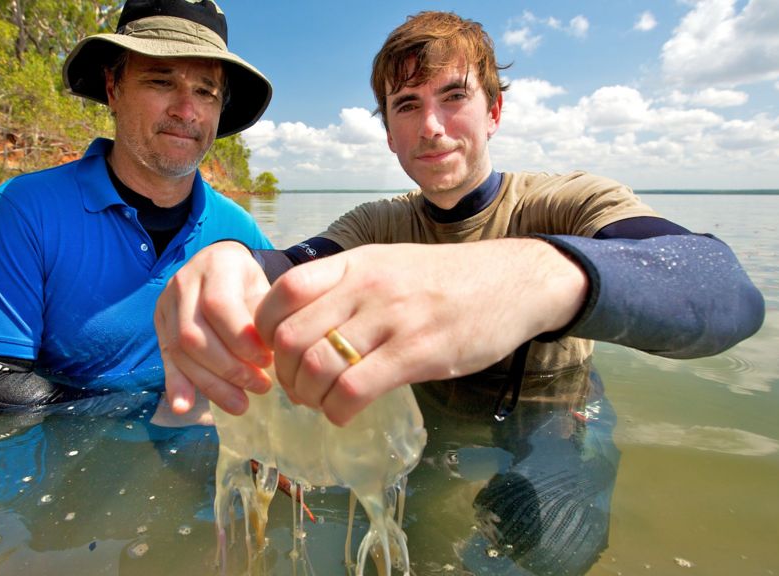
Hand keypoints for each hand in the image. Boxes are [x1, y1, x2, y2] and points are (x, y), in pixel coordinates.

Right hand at [155, 241, 272, 415]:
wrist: (222, 264)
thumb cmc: (249, 282)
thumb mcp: (263, 287)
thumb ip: (264, 316)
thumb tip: (276, 359)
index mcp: (215, 265)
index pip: (219, 306)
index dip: (241, 340)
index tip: (267, 361)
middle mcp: (184, 281)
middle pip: (194, 334)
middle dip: (229, 368)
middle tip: (260, 387)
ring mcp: (167, 303)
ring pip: (179, 351)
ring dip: (211, 384)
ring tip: (241, 403)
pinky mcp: (160, 325)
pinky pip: (166, 359)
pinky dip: (176, 385)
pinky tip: (184, 407)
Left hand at [254, 238, 586, 425]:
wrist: (513, 281)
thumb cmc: (445, 279)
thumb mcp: (388, 264)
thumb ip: (345, 286)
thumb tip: (298, 322)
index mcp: (355, 263)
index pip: (283, 291)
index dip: (264, 329)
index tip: (275, 351)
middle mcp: (367, 287)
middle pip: (290, 336)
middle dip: (284, 373)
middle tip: (298, 387)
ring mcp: (393, 319)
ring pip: (318, 366)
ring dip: (309, 396)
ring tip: (321, 402)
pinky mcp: (418, 353)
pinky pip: (354, 390)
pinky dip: (337, 411)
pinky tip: (343, 413)